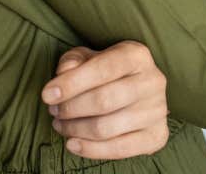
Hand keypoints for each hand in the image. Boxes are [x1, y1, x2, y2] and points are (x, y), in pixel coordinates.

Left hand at [41, 41, 170, 159]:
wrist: (137, 88)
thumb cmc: (106, 70)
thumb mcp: (88, 57)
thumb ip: (73, 62)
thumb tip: (62, 76)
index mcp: (137, 55)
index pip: (102, 69)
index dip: (72, 84)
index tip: (47, 95)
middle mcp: (153, 80)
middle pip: (104, 101)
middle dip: (71, 109)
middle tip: (53, 111)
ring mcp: (158, 110)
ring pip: (108, 128)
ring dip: (76, 130)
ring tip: (60, 125)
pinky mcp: (158, 135)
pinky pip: (121, 150)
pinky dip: (91, 150)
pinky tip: (72, 143)